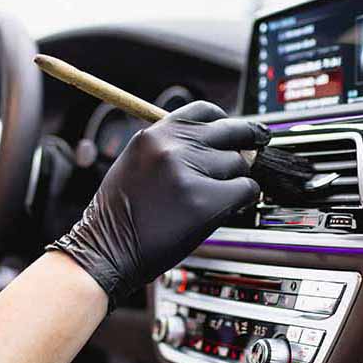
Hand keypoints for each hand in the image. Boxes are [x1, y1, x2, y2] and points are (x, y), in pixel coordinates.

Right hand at [49, 101, 269, 307]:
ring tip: (220, 195)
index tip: (236, 130)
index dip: (225, 120)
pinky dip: (246, 199)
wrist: (105, 251)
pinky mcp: (205, 201)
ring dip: (237, 179)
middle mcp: (171, 147)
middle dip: (247, 140)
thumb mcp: (137, 164)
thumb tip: (216, 145)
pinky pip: (246, 190)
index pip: (204, 111)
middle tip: (258, 145)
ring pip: (239, 164)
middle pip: (230, 131)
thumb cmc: (119, 216)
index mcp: (154, 134)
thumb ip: (171, 148)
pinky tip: (231, 207)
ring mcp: (189, 173)